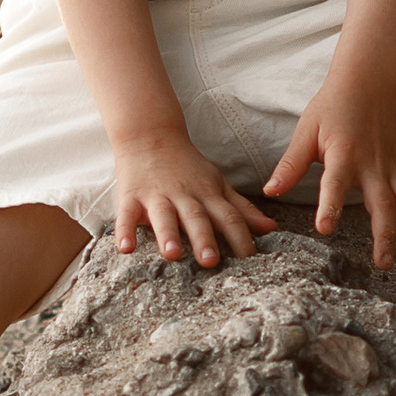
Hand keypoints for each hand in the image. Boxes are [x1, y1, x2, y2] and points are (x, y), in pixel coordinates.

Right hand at [110, 131, 274, 270]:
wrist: (150, 133)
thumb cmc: (188, 167)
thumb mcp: (217, 184)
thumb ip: (242, 209)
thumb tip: (271, 228)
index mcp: (208, 195)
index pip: (229, 217)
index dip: (240, 237)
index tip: (250, 261)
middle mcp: (184, 196)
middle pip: (197, 217)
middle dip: (204, 238)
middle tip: (210, 261)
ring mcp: (156, 195)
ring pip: (164, 216)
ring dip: (168, 235)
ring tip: (172, 255)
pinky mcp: (131, 196)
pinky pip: (126, 214)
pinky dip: (125, 230)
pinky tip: (125, 248)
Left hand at [263, 77, 395, 269]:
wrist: (366, 84)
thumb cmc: (331, 108)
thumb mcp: (306, 132)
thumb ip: (290, 165)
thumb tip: (270, 190)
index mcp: (343, 155)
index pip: (335, 184)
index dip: (329, 206)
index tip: (324, 229)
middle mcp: (372, 164)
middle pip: (382, 203)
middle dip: (385, 235)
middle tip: (383, 264)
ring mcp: (391, 167)